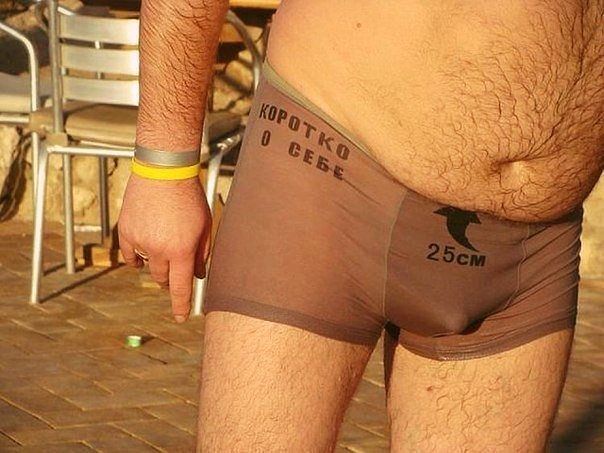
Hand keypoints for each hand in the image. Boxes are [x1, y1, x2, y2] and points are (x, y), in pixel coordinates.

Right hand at [118, 174, 210, 321]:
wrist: (164, 171)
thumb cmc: (189, 198)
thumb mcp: (205, 226)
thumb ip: (201, 253)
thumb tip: (198, 275)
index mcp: (182, 250)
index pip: (181, 287)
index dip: (181, 305)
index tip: (181, 318)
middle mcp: (159, 250)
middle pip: (162, 279)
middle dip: (169, 279)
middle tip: (174, 267)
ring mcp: (140, 241)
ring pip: (147, 267)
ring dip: (156, 265)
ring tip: (163, 245)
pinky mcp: (125, 231)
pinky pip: (130, 255)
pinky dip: (137, 258)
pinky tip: (143, 252)